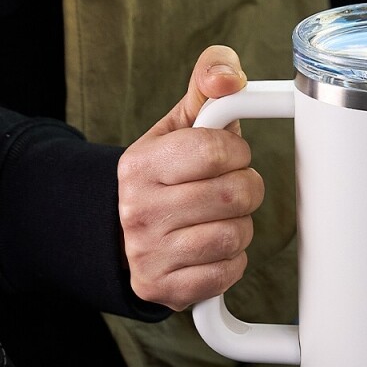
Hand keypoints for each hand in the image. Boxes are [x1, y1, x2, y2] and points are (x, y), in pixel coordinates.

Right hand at [118, 45, 264, 311]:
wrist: (119, 232)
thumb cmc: (164, 173)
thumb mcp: (180, 124)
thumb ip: (207, 84)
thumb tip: (229, 77)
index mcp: (141, 165)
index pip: (215, 150)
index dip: (236, 152)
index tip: (228, 156)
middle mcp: (139, 211)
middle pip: (235, 195)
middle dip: (246, 188)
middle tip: (229, 188)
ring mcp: (149, 255)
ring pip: (236, 235)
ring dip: (240, 226)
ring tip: (217, 218)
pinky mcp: (165, 289)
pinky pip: (229, 272)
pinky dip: (232, 260)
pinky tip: (211, 247)